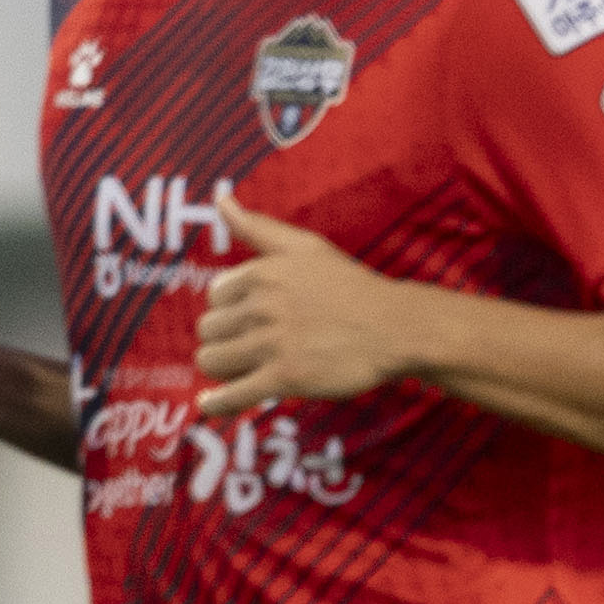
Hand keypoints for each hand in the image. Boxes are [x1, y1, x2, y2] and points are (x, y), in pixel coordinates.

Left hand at [193, 205, 415, 418]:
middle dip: (224, 339)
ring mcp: (273, 343)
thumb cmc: (349, 287)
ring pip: (213, 360)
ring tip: (240, 370)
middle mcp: (263, 305)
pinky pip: (233, 394)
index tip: (251, 319)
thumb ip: (257, 227)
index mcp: (263, 272)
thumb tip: (219, 199)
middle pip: (209, 329)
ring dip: (221, 368)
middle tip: (251, 347)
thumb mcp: (305, 247)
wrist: (394, 328)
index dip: (231, 310)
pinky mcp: (285, 378)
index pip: (215, 296)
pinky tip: (208, 404)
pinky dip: (217, 403)